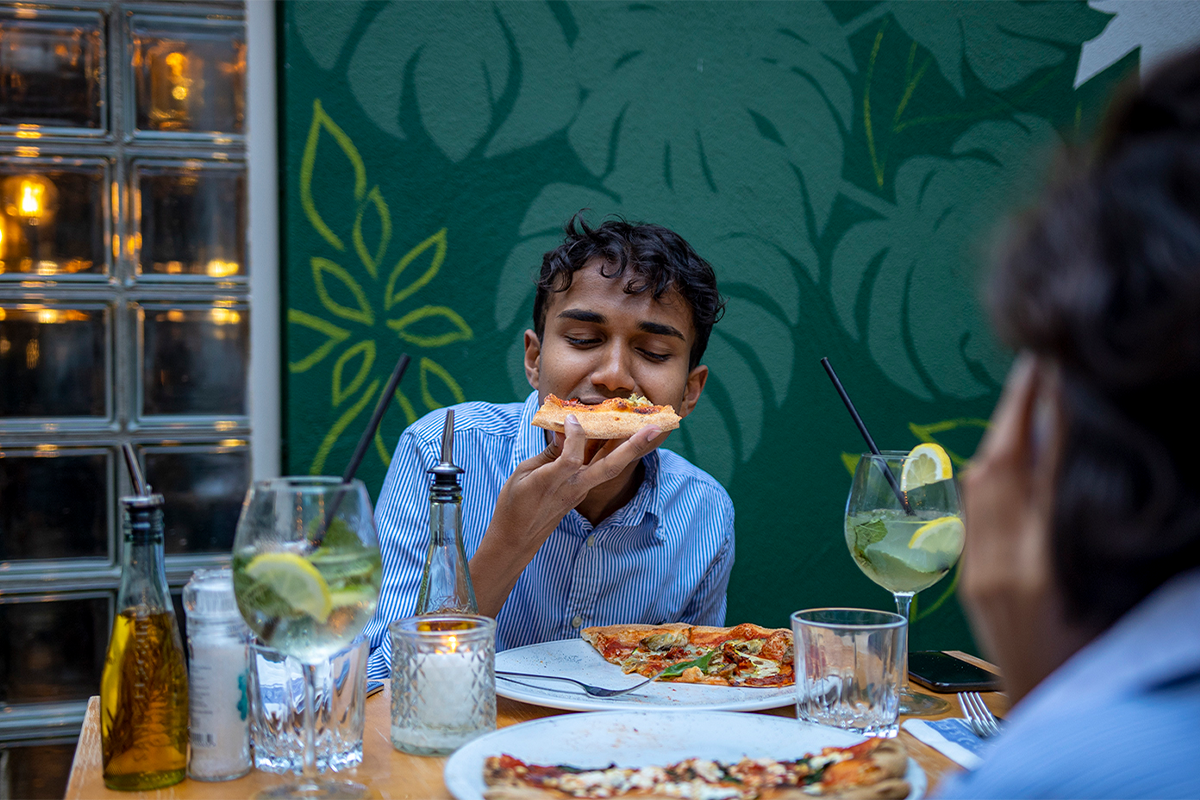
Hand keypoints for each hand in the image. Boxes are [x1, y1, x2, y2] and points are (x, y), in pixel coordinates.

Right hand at [469, 415, 665, 616]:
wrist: (516, 539)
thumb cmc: (513, 504)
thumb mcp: (524, 473)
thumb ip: (549, 453)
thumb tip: (567, 432)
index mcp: (551, 482)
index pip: (572, 458)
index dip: (575, 435)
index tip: (572, 416)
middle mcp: (573, 488)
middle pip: (609, 467)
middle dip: (633, 446)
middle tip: (656, 428)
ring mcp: (579, 492)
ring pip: (610, 469)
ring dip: (631, 450)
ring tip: (650, 431)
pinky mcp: (580, 493)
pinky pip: (599, 470)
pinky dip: (609, 452)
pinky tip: (616, 438)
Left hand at [960, 354, 1088, 701]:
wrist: (1052, 715)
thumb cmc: (1100, 660)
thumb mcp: (1112, 594)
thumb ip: (1098, 533)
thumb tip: (1093, 459)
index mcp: (1045, 572)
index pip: (1044, 474)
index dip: (1049, 416)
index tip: (1058, 372)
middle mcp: (1003, 570)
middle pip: (1001, 471)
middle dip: (1017, 409)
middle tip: (1039, 362)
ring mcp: (978, 578)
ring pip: (977, 489)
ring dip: (1001, 433)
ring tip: (1025, 392)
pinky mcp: (969, 584)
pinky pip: (970, 514)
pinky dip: (988, 473)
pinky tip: (1005, 451)